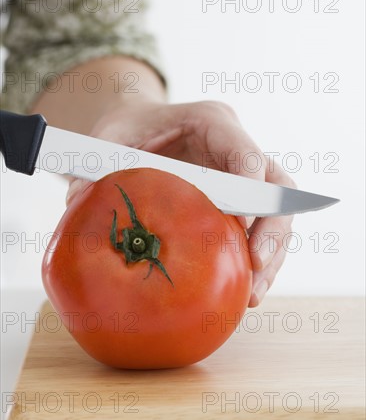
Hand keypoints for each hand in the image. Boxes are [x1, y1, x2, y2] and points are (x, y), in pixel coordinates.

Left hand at [66, 100, 295, 306]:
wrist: (139, 127)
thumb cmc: (127, 128)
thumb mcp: (107, 138)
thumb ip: (96, 167)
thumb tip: (80, 205)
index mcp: (211, 123)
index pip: (246, 154)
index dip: (251, 188)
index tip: (240, 225)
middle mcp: (234, 148)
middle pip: (277, 187)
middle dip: (272, 231)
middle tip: (255, 266)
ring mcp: (240, 176)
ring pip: (275, 215)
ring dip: (271, 256)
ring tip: (252, 296)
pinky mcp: (237, 202)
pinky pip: (257, 231)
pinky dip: (255, 262)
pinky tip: (243, 290)